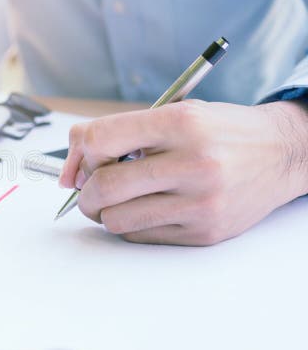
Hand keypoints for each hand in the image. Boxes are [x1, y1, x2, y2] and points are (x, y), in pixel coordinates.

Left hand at [58, 100, 307, 245]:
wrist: (281, 153)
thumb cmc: (218, 132)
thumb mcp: (174, 113)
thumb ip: (118, 133)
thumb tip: (68, 171)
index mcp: (181, 123)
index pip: (101, 139)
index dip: (80, 153)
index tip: (83, 160)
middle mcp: (193, 162)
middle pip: (104, 185)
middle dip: (84, 191)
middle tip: (89, 189)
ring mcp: (200, 201)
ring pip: (116, 219)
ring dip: (104, 211)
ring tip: (117, 198)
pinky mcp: (205, 231)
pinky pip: (140, 235)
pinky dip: (130, 224)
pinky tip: (144, 208)